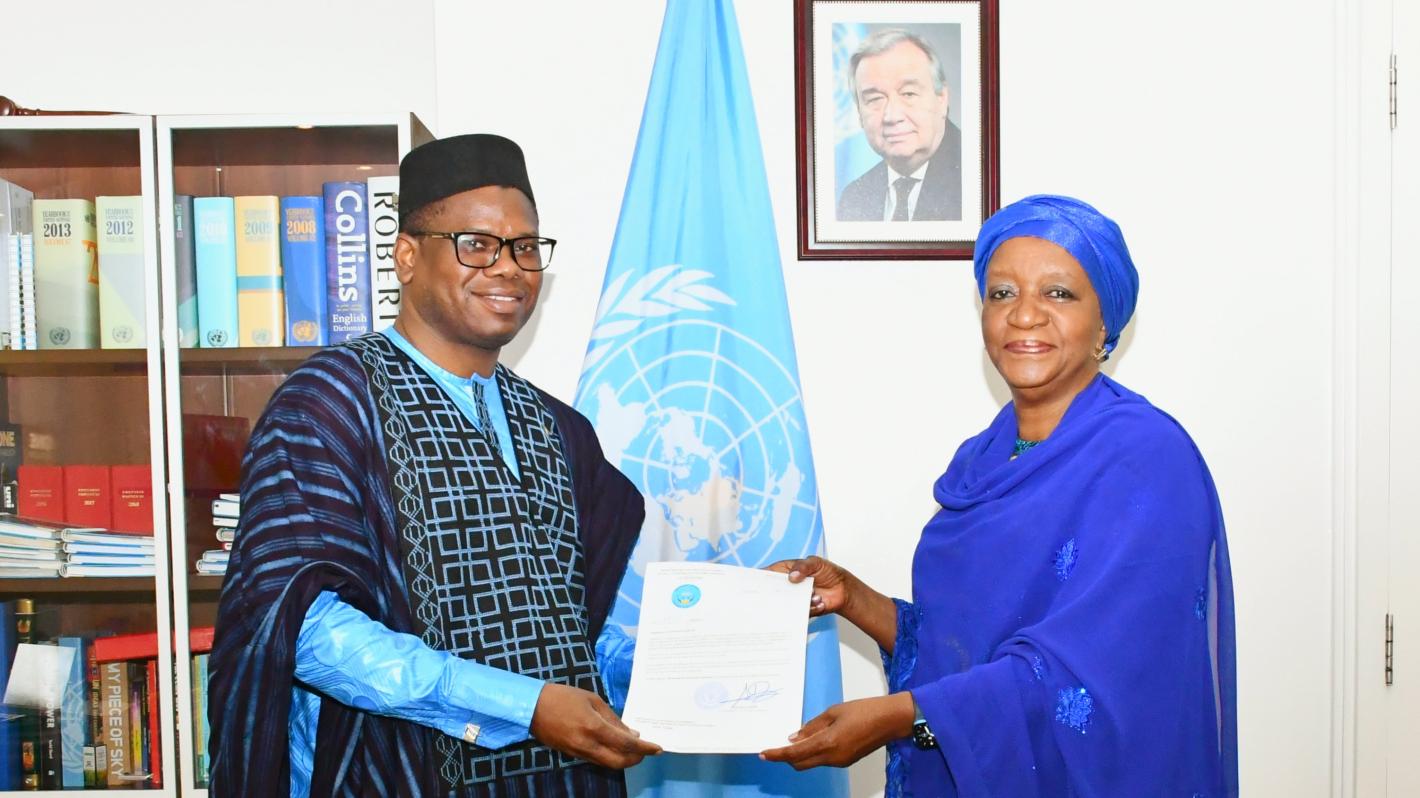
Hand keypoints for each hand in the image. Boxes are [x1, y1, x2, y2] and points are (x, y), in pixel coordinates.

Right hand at [528, 683, 661, 768]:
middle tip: (646, 750)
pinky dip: (610, 756)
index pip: (625, 744)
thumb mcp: (592, 700)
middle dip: (636, 759)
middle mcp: (587, 744)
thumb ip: (612, 718)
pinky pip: (597, 760)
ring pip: (608, 764)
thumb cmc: (563, 697)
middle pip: (619, 762)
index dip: (644, 748)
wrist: (531, 707)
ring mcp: (579, 752)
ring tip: (634, 749)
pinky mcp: (572, 754)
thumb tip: (631, 734)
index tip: (657, 748)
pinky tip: (615, 747)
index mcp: (594, 727)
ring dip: (624, 759)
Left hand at [759, 693, 913, 769]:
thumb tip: (794, 737)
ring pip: (811, 762)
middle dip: (785, 757)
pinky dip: (813, 752)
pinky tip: (812, 739)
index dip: (777, 755)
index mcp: (828, 743)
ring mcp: (840, 762)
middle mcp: (833, 757)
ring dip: (800, 754)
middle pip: (800, 764)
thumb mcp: (834, 712)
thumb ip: (812, 726)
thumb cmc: (864, 710)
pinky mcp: (846, 760)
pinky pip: (823, 759)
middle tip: (774, 746)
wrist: (891, 720)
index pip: (795, 754)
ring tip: (793, 739)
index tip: (763, 754)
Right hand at [765, 556, 857, 617]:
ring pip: (787, 605)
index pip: (768, 574)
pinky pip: (801, 612)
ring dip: (802, 600)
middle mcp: (788, 586)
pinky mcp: (803, 609)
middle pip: (774, 592)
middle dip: (777, 595)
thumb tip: (792, 576)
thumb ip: (803, 566)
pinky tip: (820, 602)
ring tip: (815, 595)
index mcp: (786, 571)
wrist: (843, 589)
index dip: (760, 578)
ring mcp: (795, 598)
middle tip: (785, 594)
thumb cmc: (828, 572)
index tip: (757, 583)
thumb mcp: (815, 562)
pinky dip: (812, 607)